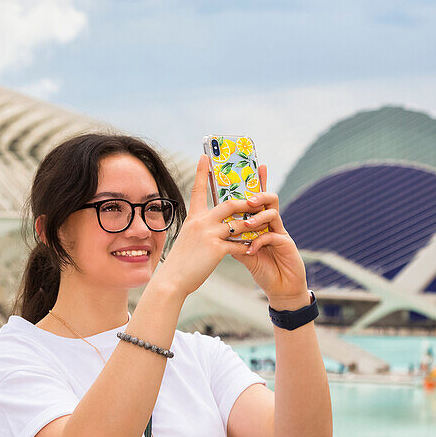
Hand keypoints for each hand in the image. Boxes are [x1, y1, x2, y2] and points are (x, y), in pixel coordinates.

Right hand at [149, 155, 258, 296]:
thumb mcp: (188, 238)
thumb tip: (214, 226)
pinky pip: (239, 244)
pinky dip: (247, 247)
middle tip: (258, 201)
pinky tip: (252, 250)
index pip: (198, 190)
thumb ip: (201, 228)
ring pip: (238, 223)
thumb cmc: (181, 261)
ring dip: (252, 226)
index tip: (204, 157)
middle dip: (246, 202)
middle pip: (229, 204)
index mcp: (193, 217)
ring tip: (263, 226)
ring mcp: (209, 234)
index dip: (201, 172)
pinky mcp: (217, 249)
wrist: (172, 280)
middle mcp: (201, 222)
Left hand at [227, 164, 307, 305]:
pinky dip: (259, 241)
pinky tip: (250, 250)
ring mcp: (281, 232)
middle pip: (270, 199)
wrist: (280, 289)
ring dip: (258, 218)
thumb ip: (232, 239)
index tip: (256, 165)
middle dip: (258, 194)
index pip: (259, 198)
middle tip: (247, 199)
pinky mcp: (287, 245)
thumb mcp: (243, 253)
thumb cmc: (263, 268)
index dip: (259, 181)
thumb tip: (215, 228)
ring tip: (247, 225)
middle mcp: (272, 224)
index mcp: (262, 222)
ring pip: (273, 213)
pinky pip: (272, 236)